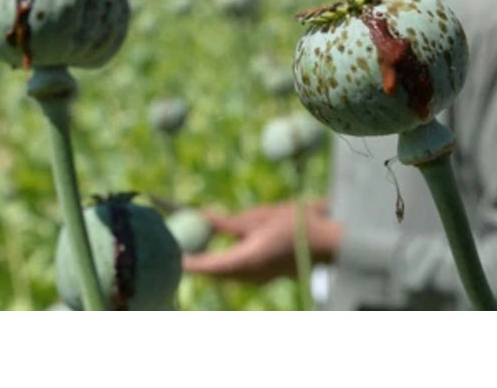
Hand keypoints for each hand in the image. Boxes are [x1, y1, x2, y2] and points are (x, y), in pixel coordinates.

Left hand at [181, 200, 341, 282]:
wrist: (327, 242)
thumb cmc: (297, 224)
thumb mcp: (261, 216)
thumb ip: (230, 223)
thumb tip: (203, 218)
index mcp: (246, 260)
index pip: (206, 266)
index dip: (186, 262)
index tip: (169, 253)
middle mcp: (248, 276)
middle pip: (212, 272)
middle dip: (195, 260)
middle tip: (179, 242)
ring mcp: (256, 279)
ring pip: (223, 273)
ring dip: (209, 261)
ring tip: (195, 243)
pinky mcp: (262, 277)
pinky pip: (235, 271)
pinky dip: (223, 261)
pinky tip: (219, 247)